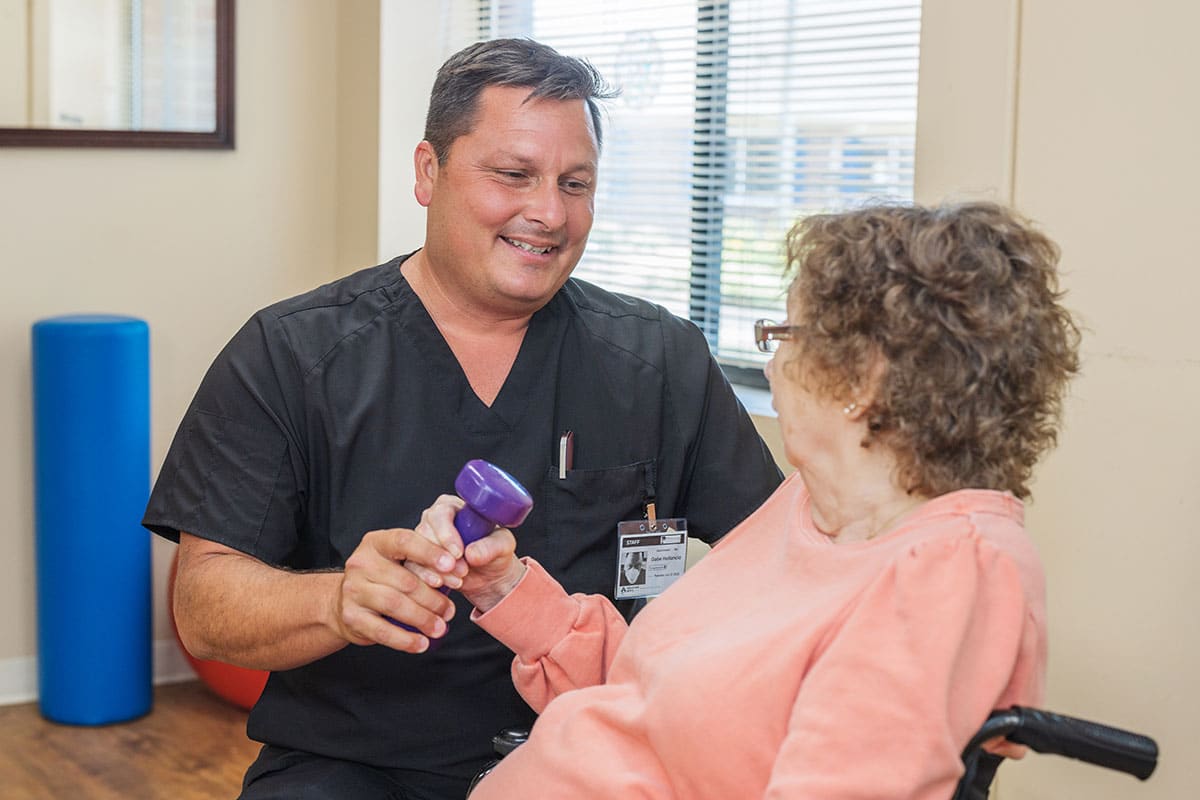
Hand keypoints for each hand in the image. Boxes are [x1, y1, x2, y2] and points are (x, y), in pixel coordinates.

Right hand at [335, 526, 463, 652]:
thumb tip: (458, 572)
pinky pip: (382, 631)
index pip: (405, 541)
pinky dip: (405, 640)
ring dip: (422, 618)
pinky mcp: (351, 616)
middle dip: (433, 598)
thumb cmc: (384, 579)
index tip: (453, 566)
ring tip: (440, 627)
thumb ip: (426, 563)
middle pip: (405, 580)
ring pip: (395, 604)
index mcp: (376, 543)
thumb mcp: (401, 562)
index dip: (430, 553)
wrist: (346, 601)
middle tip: (449, 610)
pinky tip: (421, 643)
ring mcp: (353, 590)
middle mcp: (361, 563)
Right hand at [410, 495, 526, 612]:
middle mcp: (433, 520)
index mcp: (453, 506)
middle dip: (442, 556)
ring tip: (459, 579)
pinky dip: (427, 579)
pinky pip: (413, 568)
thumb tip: (472, 553)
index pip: (441, 514)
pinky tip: (443, 584)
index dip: (447, 534)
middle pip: (424, 533)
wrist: (489, 577)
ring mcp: (423, 540)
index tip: (459, 553)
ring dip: (436, 570)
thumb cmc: (496, 553)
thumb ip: (491, 546)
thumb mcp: (503, 546)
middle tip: (462, 570)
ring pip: (416, 552)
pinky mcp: (417, 560)